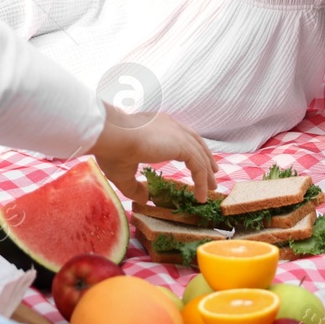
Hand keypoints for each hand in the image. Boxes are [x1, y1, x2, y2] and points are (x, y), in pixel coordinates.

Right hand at [88, 104, 215, 203]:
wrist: (111, 136)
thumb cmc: (111, 150)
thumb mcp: (123, 172)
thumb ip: (136, 187)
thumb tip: (146, 199)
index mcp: (156, 124)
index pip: (179, 135)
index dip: (189, 149)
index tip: (195, 161)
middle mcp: (169, 125)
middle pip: (195, 141)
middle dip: (205, 157)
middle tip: (212, 173)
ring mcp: (177, 133)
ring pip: (200, 154)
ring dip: (207, 172)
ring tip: (212, 187)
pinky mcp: (181, 145)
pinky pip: (199, 166)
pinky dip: (203, 181)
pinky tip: (202, 195)